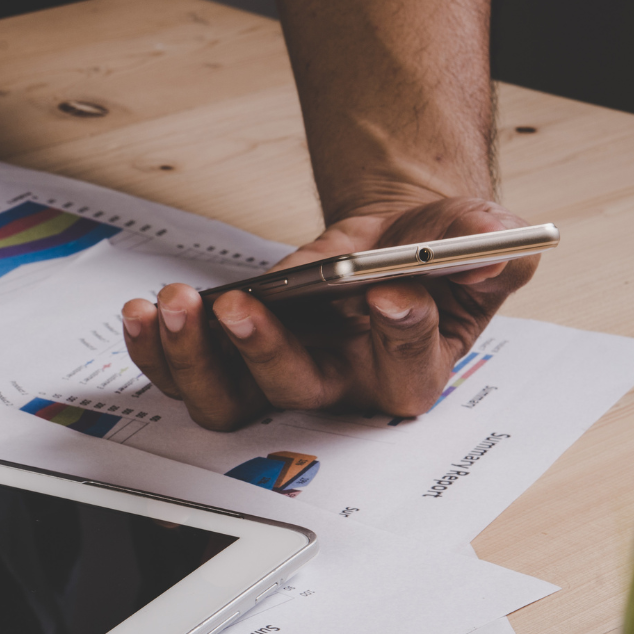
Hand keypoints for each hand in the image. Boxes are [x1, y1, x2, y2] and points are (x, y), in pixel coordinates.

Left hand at [121, 196, 536, 428]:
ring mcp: (279, 376)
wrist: (390, 239)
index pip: (405, 366)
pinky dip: (156, 349)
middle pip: (297, 393)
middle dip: (264, 352)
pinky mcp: (233, 361)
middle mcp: (340, 386)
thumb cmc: (432, 251)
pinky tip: (144, 313)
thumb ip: (489, 243)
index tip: (382, 290)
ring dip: (195, 359)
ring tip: (175, 307)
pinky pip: (186, 374)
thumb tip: (487, 245)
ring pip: (231, 399)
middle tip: (240, 308)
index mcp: (411, 368)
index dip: (396, 331)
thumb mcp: (477, 234)